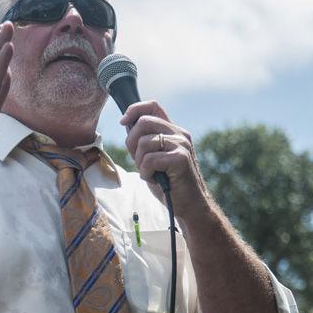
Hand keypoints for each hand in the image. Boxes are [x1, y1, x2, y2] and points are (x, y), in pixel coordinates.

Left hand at [120, 101, 209, 221]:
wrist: (189, 205)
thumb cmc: (169, 184)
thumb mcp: (153, 159)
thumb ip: (143, 142)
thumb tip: (126, 124)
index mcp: (173, 131)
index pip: (152, 106)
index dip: (134, 110)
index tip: (123, 122)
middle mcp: (179, 133)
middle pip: (143, 122)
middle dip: (131, 142)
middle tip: (138, 161)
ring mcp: (181, 145)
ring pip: (144, 142)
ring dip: (140, 162)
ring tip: (150, 173)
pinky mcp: (180, 158)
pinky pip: (150, 159)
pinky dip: (146, 173)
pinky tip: (155, 180)